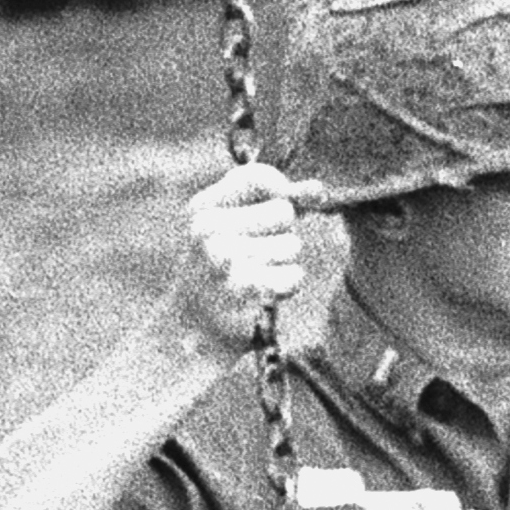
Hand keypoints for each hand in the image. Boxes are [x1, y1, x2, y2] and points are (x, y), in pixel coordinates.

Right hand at [177, 162, 307, 350]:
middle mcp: (208, 228)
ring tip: (254, 277)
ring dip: (283, 264)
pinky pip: (294, 276)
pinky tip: (262, 295)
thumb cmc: (220, 276)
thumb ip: (277, 204)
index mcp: (204, 208)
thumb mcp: (238, 231)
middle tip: (254, 257)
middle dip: (281, 235)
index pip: (259, 177)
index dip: (281, 191)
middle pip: (284, 212)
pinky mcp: (242, 289)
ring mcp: (222, 258)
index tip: (279, 210)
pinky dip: (285, 286)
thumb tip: (318, 188)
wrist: (190, 332)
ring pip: (292, 245)